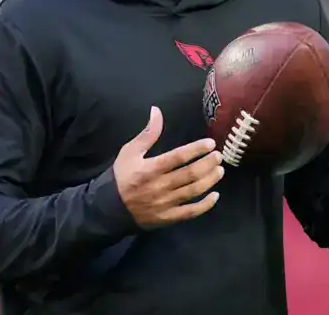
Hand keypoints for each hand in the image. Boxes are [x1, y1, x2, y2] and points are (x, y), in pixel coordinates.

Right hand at [114, 106, 224, 229]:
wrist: (109, 208)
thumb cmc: (122, 176)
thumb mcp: (130, 151)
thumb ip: (147, 133)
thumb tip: (157, 111)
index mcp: (150, 168)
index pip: (179, 157)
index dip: (197, 149)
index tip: (210, 143)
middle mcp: (160, 186)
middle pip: (190, 174)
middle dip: (208, 164)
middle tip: (219, 156)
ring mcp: (165, 204)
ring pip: (193, 191)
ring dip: (210, 181)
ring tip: (219, 171)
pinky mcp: (168, 218)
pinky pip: (190, 212)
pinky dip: (205, 205)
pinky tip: (214, 196)